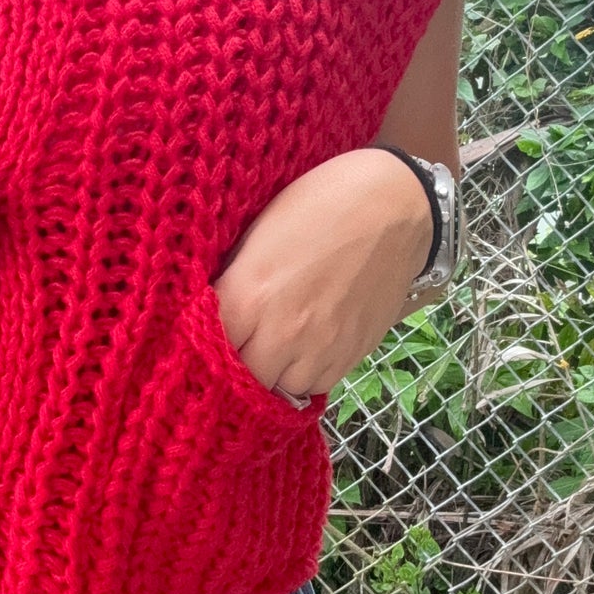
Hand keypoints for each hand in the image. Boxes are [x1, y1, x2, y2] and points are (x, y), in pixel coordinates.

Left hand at [211, 148, 435, 399]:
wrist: (394, 205)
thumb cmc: (319, 204)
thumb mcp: (257, 235)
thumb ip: (233, 283)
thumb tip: (212, 312)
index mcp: (248, 297)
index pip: (204, 349)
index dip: (200, 345)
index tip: (199, 339)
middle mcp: (282, 333)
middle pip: (241, 380)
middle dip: (235, 365)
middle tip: (238, 344)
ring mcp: (321, 348)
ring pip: (281, 389)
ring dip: (273, 374)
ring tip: (273, 346)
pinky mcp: (353, 353)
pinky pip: (319, 385)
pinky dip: (307, 373)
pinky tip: (305, 347)